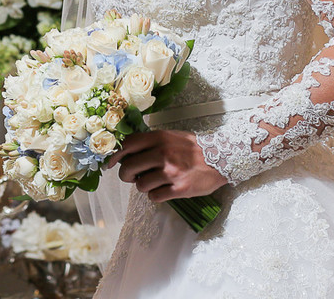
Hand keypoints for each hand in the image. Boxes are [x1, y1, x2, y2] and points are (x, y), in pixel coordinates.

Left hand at [106, 130, 227, 202]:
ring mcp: (171, 172)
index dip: (116, 156)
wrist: (222, 158)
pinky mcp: (179, 189)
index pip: (128, 145)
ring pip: (140, 185)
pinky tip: (163, 190)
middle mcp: (163, 154)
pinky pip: (154, 196)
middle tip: (132, 177)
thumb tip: (127, 151)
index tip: (111, 163)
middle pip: (128, 168)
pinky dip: (156, 195)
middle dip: (126, 175)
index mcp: (159, 138)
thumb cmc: (194, 148)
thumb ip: (151, 142)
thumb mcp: (171, 136)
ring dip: (143, 186)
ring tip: (153, 183)